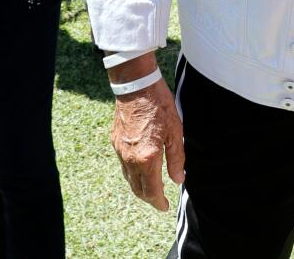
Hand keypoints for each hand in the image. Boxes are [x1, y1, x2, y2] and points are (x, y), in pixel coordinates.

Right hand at [111, 66, 184, 210]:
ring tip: (150, 188)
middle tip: (159, 200)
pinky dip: (131, 174)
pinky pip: (123, 165)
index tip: (165, 206)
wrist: (135, 86)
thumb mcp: (175, 131)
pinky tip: (140, 169)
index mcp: (147, 157)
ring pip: (128, 178)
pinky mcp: (115, 142)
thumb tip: (178, 179)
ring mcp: (121, 151)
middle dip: (148, 198)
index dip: (159, 202)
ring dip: (139, 187)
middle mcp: (131, 158)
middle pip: (137, 189)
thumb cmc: (159, 105)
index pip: (152, 190)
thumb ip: (176, 158)